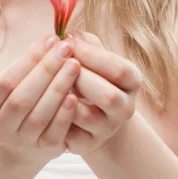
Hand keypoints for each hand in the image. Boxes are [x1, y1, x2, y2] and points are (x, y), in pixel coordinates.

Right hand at [0, 32, 80, 165]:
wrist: (22, 142)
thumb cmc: (21, 97)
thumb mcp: (16, 82)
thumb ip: (30, 63)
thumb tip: (52, 39)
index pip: (5, 81)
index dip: (28, 59)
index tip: (50, 38)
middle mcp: (0, 127)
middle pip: (22, 98)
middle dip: (46, 70)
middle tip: (66, 48)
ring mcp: (21, 141)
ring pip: (39, 116)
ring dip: (58, 88)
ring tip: (74, 65)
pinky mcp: (44, 151)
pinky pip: (54, 134)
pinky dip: (64, 115)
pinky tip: (75, 96)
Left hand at [63, 30, 142, 155]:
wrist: (92, 111)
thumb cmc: (91, 73)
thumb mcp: (94, 55)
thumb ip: (85, 42)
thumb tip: (68, 34)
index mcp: (131, 81)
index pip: (119, 69)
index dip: (92, 55)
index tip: (68, 41)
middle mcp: (126, 108)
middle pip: (109, 97)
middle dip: (81, 78)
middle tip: (60, 63)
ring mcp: (108, 129)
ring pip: (87, 117)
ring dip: (65, 96)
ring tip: (51, 80)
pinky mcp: (87, 144)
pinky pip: (69, 133)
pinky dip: (55, 115)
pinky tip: (45, 100)